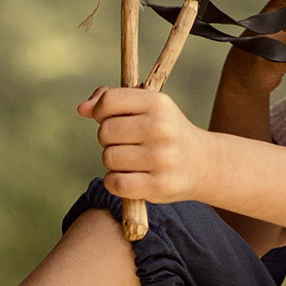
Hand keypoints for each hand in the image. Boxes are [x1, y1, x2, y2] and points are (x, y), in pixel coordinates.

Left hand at [78, 82, 210, 206]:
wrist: (203, 163)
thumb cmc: (166, 132)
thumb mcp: (149, 108)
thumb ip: (113, 100)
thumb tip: (82, 109)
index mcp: (158, 103)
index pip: (109, 101)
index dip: (100, 112)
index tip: (110, 119)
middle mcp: (161, 128)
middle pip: (105, 132)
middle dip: (108, 139)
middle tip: (126, 143)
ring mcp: (161, 158)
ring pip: (108, 158)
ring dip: (113, 162)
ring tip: (132, 160)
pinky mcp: (158, 185)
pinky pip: (115, 183)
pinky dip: (115, 182)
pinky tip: (128, 177)